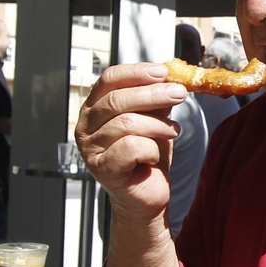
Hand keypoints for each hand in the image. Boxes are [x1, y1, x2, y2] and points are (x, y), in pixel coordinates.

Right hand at [74, 63, 186, 223]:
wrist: (147, 194)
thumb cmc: (147, 155)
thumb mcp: (154, 119)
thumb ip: (156, 98)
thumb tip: (172, 76)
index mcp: (95, 107)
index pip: (109, 79)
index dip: (136, 72)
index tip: (162, 72)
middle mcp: (86, 126)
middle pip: (117, 99)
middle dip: (153, 94)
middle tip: (179, 94)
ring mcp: (90, 148)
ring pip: (126, 123)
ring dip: (158, 126)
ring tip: (173, 132)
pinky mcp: (101, 168)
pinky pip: (131, 147)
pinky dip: (151, 149)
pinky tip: (155, 156)